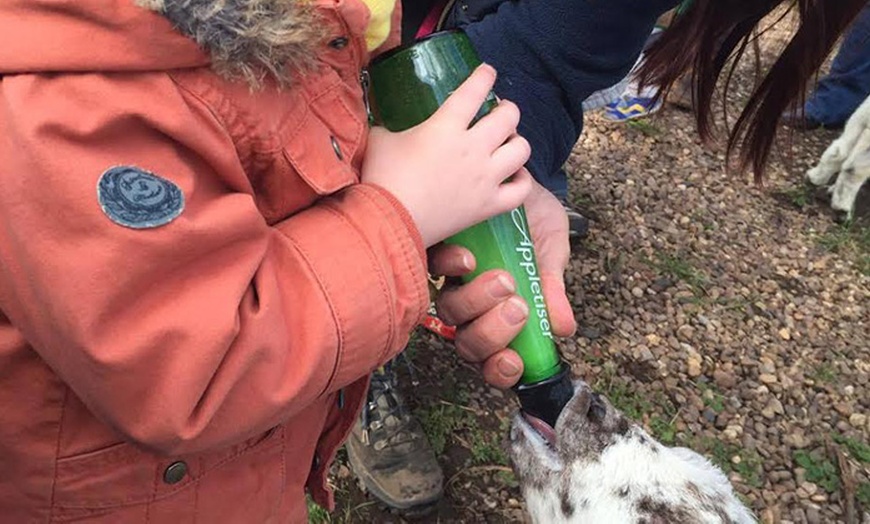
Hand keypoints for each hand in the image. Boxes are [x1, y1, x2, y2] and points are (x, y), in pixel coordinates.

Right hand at [362, 64, 532, 246]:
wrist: (389, 222)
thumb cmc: (382, 179)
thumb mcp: (380, 140)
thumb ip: (388, 127)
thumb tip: (384, 124)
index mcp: (446, 127)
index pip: (473, 91)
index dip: (484, 76)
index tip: (487, 72)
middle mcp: (473, 149)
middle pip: (508, 117)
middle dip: (506, 109)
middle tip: (498, 112)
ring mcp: (485, 178)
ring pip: (521, 150)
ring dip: (517, 141)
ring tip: (509, 142)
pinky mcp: (488, 206)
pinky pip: (521, 191)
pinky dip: (523, 181)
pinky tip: (515, 176)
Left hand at [431, 180, 575, 388]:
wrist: (514, 172)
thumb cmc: (533, 219)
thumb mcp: (549, 251)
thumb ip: (551, 288)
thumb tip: (564, 328)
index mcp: (500, 313)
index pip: (493, 358)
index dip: (498, 369)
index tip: (514, 361)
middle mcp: (471, 303)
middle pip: (467, 341)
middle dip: (492, 332)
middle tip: (517, 308)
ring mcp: (449, 279)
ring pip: (450, 311)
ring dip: (476, 302)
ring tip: (503, 280)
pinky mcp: (432, 248)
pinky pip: (431, 270)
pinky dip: (450, 269)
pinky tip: (468, 258)